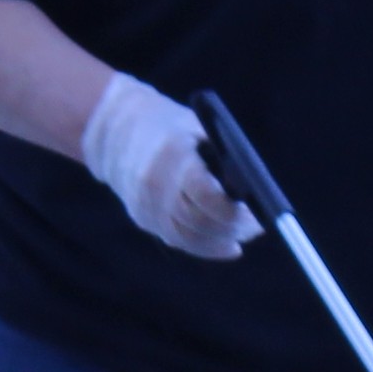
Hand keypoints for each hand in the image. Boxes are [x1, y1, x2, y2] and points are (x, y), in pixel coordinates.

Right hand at [79, 72, 256, 259]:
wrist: (115, 130)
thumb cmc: (170, 126)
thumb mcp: (198, 129)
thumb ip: (223, 157)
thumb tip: (254, 193)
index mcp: (172, 156)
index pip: (207, 196)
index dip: (234, 211)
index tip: (258, 214)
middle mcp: (154, 184)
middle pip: (199, 221)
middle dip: (232, 228)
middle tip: (256, 228)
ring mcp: (144, 205)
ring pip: (188, 237)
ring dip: (220, 240)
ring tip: (243, 235)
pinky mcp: (141, 217)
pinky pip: (177, 239)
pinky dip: (204, 245)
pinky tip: (226, 245)